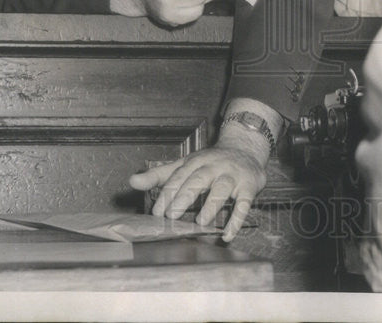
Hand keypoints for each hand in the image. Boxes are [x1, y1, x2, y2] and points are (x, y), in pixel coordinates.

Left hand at [129, 135, 267, 241]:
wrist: (245, 148)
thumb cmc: (211, 162)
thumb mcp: (185, 164)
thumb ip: (159, 175)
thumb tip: (132, 181)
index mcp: (196, 162)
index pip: (179, 177)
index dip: (167, 194)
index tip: (157, 213)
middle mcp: (214, 166)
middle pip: (198, 179)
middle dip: (184, 197)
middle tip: (171, 216)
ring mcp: (232, 175)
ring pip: (222, 188)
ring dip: (211, 205)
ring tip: (200, 223)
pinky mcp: (249, 185)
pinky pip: (244, 203)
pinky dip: (237, 219)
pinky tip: (228, 234)